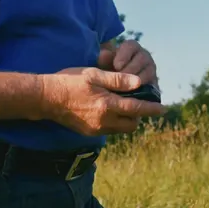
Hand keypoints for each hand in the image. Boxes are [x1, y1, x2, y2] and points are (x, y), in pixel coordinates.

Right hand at [40, 67, 165, 136]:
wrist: (45, 98)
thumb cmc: (69, 82)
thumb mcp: (93, 75)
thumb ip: (117, 80)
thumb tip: (138, 82)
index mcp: (107, 105)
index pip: (137, 109)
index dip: (152, 109)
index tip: (164, 108)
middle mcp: (103, 121)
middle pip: (131, 123)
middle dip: (139, 115)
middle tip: (139, 103)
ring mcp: (96, 128)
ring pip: (121, 128)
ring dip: (127, 119)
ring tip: (124, 105)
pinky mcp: (88, 132)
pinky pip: (109, 130)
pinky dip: (114, 122)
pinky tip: (109, 110)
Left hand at [97, 39, 157, 85]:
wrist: (113, 87)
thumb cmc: (107, 71)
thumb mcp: (102, 65)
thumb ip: (103, 60)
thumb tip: (103, 55)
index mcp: (131, 47)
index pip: (131, 46)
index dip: (124, 55)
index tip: (116, 66)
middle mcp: (143, 56)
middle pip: (143, 58)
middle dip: (131, 69)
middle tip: (122, 78)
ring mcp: (150, 69)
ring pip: (149, 72)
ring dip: (138, 80)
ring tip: (127, 88)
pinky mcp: (154, 83)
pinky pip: (153, 86)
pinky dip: (145, 91)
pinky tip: (134, 97)